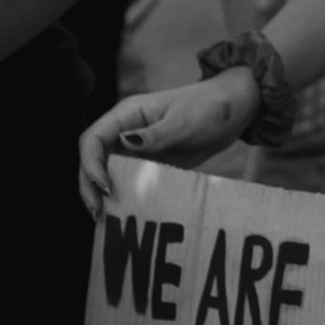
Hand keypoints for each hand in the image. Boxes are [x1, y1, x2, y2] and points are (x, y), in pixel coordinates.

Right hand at [79, 71, 257, 216]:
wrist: (235, 109)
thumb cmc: (210, 107)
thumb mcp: (184, 121)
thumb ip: (155, 134)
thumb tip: (123, 142)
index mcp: (128, 114)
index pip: (93, 138)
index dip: (91, 164)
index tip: (104, 187)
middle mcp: (126, 130)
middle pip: (94, 157)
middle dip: (89, 183)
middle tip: (97, 211)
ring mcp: (137, 147)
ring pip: (107, 170)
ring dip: (101, 192)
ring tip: (103, 216)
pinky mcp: (150, 161)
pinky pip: (129, 178)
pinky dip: (123, 194)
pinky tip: (123, 211)